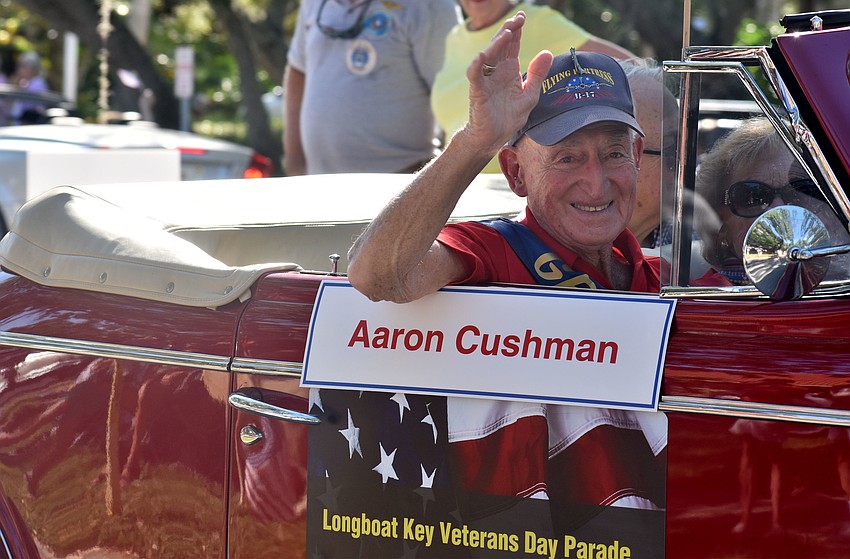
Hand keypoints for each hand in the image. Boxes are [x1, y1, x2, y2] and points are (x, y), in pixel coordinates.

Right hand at [463, 11, 553, 152]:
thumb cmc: (508, 118)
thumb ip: (538, 75)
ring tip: (508, 32)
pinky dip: (477, 64)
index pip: (512, 45)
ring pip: (488, 55)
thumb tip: (547, 52)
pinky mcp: (477, 91)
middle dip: (508, 30)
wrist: (493, 139)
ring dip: (496, 43)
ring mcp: (485, 80)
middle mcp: (496, 71)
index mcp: (508, 70)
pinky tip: (483, 55)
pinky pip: (474, 75)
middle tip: (518, 18)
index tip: (523, 16)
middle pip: (500, 45)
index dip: (517, 30)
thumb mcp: (530, 95)